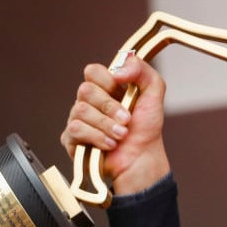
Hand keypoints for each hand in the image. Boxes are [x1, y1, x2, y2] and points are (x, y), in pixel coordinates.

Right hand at [60, 54, 169, 195]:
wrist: (142, 158)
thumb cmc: (146, 128)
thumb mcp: (154, 93)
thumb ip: (142, 70)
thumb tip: (119, 68)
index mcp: (104, 88)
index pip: (92, 71)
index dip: (107, 81)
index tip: (123, 93)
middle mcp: (88, 102)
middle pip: (85, 90)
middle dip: (110, 107)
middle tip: (127, 120)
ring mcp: (78, 119)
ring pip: (80, 110)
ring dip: (107, 125)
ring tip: (122, 135)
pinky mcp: (72, 138)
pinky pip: (75, 129)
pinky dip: (97, 137)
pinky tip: (110, 144)